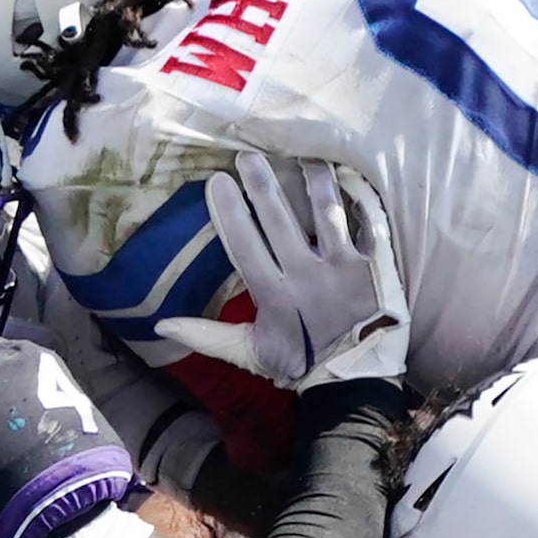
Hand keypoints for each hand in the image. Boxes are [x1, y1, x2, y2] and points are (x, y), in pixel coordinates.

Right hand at [154, 155, 409, 388]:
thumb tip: (161, 322)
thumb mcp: (249, 353)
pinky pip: (369, 224)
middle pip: (280, 218)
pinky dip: (361, 199)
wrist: (355, 381)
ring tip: (304, 158)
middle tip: (248, 156)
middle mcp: (306, 274)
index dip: (228, 210)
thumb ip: (206, 335)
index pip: (244, 242)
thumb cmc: (300, 364)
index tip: (217, 180)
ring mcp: (344, 267)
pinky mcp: (376, 267)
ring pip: (327, 212)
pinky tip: (350, 178)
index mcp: (273, 294)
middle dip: (261, 183)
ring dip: (314, 180)